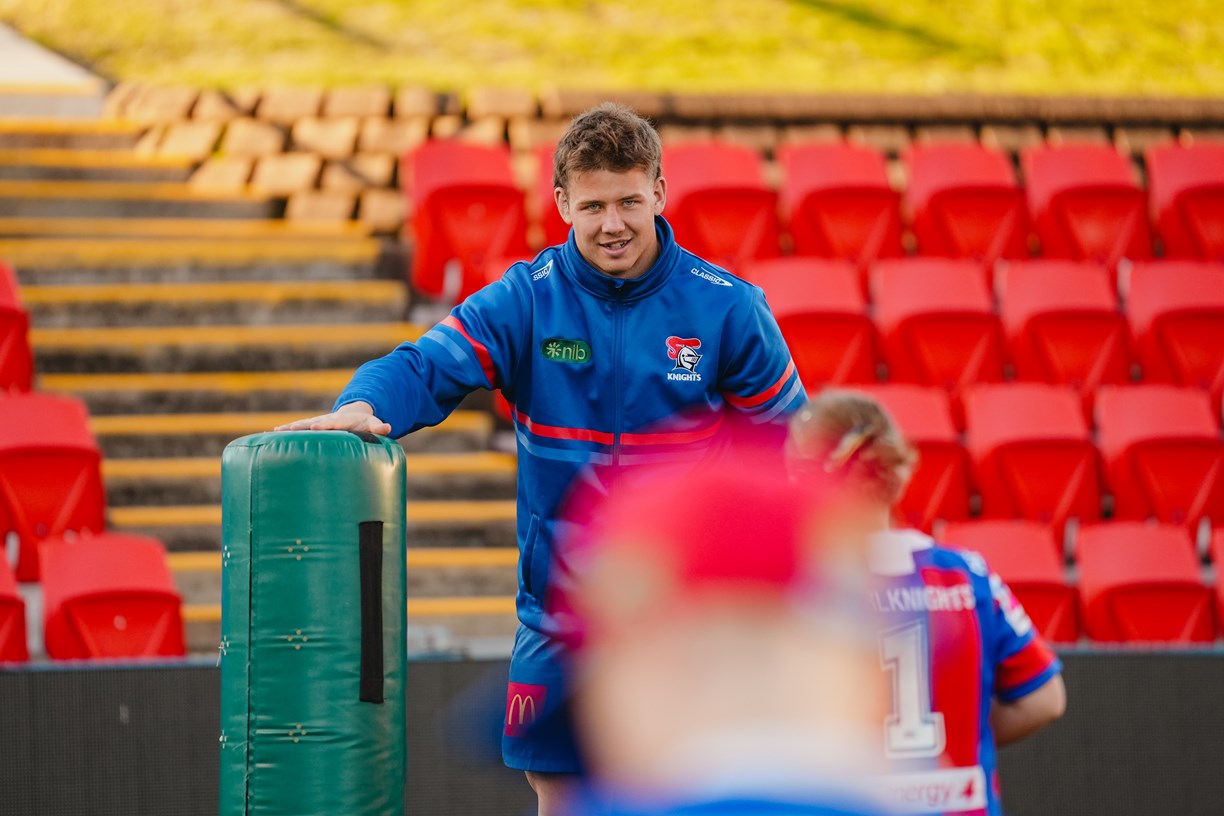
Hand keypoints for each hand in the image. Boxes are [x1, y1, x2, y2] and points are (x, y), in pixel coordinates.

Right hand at [274, 402, 392, 435]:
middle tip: (287, 430)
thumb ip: (379, 427)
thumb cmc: (365, 424)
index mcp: (341, 421)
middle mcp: (327, 420)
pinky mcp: (312, 427)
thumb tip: (388, 427)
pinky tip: (272, 435)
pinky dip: (287, 431)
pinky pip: (298, 429)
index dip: (324, 426)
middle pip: (312, 423)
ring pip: (302, 425)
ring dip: (290, 428)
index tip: (315, 428)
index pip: (332, 423)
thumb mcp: (373, 424)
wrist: (355, 415)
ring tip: (275, 432)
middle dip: (300, 426)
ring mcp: (318, 423)